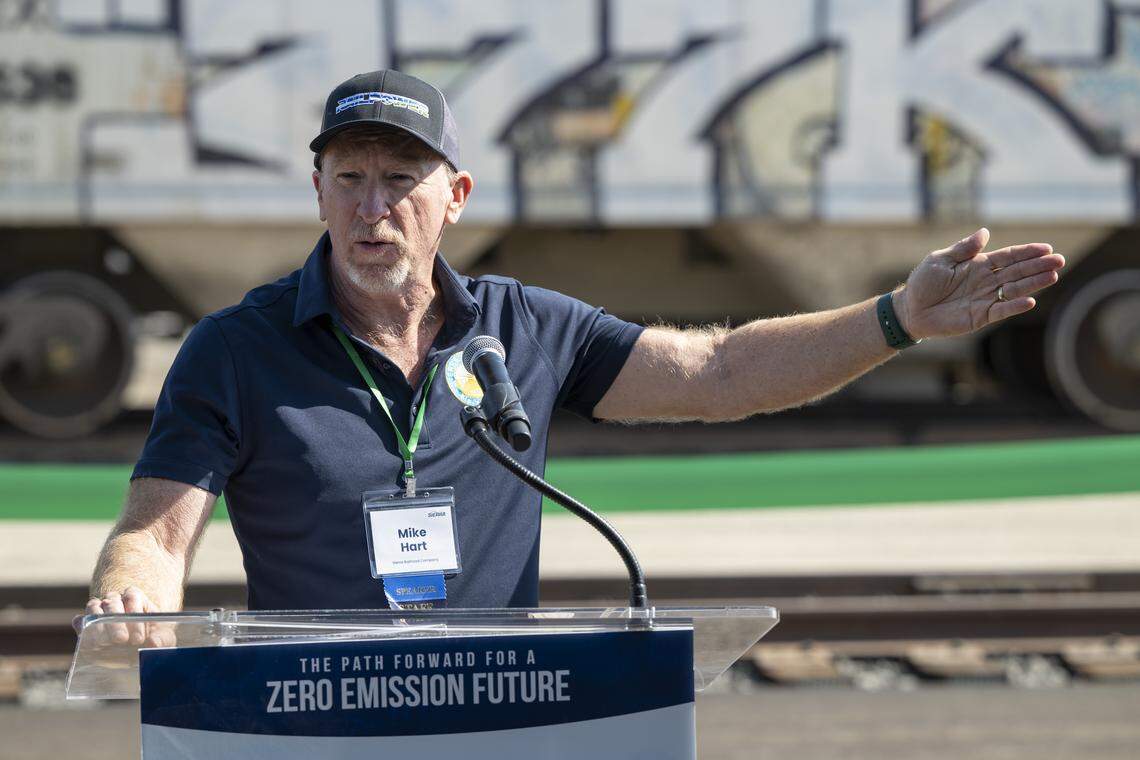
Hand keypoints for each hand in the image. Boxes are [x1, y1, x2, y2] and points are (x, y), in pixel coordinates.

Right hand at [78, 586, 175, 647]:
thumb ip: (163, 640)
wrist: (137, 649)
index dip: (134, 612)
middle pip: (112, 602)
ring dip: (98, 625)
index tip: (139, 637)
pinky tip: (89, 643)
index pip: (132, 596)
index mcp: (135, 598)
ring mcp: (99, 611)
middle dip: (116, 622)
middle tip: (121, 639)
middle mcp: (115, 601)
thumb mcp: (163, 639)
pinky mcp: (87, 625)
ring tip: (104, 643)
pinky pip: (81, 622)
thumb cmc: (153, 638)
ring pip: (94, 608)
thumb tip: (153, 643)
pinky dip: (83, 629)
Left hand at [894, 228, 1064, 340]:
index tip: (1047, 248)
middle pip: (1017, 271)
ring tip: (1053, 276)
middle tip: (1060, 260)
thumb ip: (964, 248)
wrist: (910, 309)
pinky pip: (1001, 310)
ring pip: (1015, 289)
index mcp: (979, 264)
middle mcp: (987, 281)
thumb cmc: (924, 282)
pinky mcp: (980, 316)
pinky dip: (1014, 306)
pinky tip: (1030, 301)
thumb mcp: (941, 260)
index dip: (1027, 252)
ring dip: (1033, 284)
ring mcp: (985, 298)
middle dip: (1038, 266)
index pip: (1008, 256)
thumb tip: (985, 232)